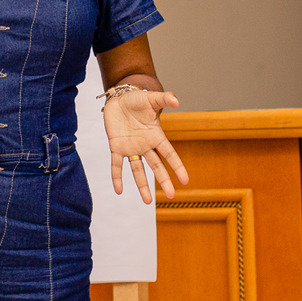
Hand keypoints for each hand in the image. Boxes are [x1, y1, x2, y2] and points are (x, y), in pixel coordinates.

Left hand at [104, 87, 188, 203]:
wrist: (118, 99)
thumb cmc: (137, 99)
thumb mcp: (151, 99)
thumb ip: (164, 99)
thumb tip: (177, 100)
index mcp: (156, 136)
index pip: (169, 154)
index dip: (177, 167)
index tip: (185, 181)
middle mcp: (145, 145)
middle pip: (156, 166)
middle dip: (164, 180)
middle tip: (171, 196)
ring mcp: (131, 148)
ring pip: (138, 170)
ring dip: (142, 185)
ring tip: (146, 201)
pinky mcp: (116, 147)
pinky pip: (117, 165)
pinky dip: (117, 177)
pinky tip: (118, 190)